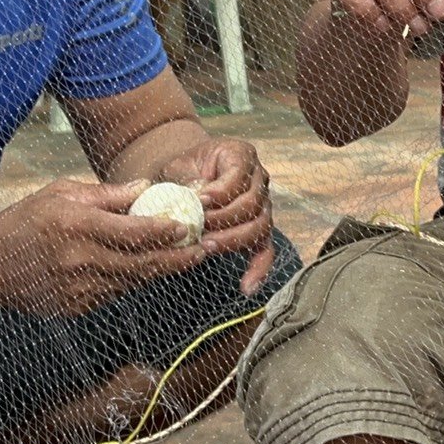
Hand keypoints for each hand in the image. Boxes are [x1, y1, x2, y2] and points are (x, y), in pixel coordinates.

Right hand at [0, 177, 204, 317]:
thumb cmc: (25, 221)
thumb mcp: (62, 193)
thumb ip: (107, 194)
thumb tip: (147, 187)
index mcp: (77, 226)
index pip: (134, 232)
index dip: (166, 230)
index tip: (189, 224)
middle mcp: (80, 260)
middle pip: (142, 263)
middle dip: (178, 256)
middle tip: (205, 248)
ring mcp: (78, 289)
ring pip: (133, 281)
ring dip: (161, 269)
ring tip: (188, 257)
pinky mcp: (76, 306)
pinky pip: (115, 292)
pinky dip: (134, 280)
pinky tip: (150, 268)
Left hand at [159, 136, 277, 293]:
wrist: (189, 174)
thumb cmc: (183, 169)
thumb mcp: (178, 167)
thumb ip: (185, 180)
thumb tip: (192, 199)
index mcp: (240, 155)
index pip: (239, 176)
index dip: (221, 191)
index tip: (200, 201)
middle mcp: (259, 179)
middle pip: (252, 204)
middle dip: (225, 220)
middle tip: (199, 230)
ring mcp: (263, 205)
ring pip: (260, 227)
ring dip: (233, 241)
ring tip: (207, 247)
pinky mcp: (258, 228)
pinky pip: (265, 250)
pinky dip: (258, 270)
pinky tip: (246, 288)